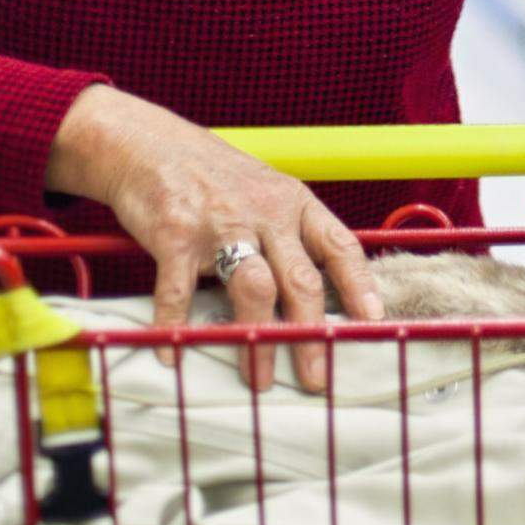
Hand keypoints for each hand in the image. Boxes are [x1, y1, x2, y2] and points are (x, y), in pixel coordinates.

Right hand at [47, 85, 381, 392]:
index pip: (340, 246)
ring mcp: (220, 223)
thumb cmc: (214, 177)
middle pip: (301, 280)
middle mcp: (265, 212)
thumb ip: (291, 236)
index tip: (374, 322)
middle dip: (311, 334)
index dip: (360, 285)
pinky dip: (176, 325)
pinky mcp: (175, 234)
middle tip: (317, 378)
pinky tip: (174, 354)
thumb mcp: (266, 193)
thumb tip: (320, 296)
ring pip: (253, 288)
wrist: (149, 144)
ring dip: (258, 339)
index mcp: (295, 203)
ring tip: (260, 380)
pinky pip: (179, 289)